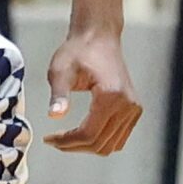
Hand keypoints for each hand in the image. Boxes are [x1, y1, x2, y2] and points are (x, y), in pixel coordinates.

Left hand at [45, 28, 142, 154]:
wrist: (99, 37)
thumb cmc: (77, 51)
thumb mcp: (60, 71)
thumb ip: (59, 94)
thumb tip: (54, 116)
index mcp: (111, 95)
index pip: (88, 134)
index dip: (66, 142)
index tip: (48, 139)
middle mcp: (128, 105)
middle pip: (100, 144)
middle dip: (74, 146)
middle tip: (53, 140)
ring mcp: (134, 108)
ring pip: (110, 145)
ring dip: (86, 146)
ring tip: (64, 138)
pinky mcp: (134, 110)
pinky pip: (118, 138)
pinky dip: (99, 141)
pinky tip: (80, 134)